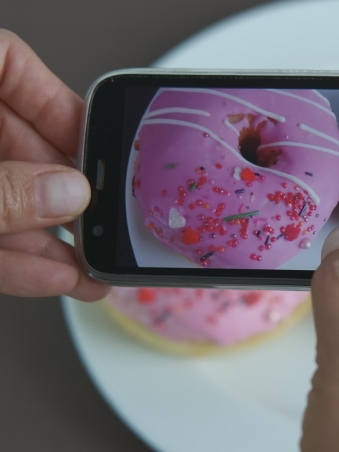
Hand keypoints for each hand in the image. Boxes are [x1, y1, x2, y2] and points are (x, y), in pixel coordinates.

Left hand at [0, 30, 106, 300]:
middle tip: (108, 218)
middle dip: (65, 194)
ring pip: (5, 200)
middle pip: (17, 145)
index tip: (101, 138)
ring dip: (51, 240)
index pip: (6, 66)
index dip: (60, 102)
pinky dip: (18, 261)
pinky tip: (58, 278)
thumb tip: (66, 195)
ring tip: (94, 267)